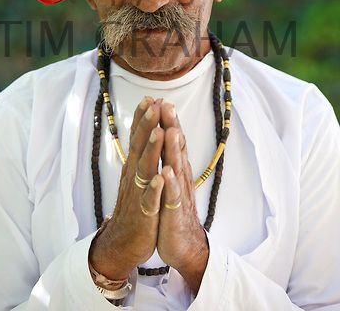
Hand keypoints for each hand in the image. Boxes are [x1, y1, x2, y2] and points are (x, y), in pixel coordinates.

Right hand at [89, 96, 164, 281]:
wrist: (123, 242)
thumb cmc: (134, 206)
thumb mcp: (135, 177)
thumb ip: (139, 154)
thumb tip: (142, 130)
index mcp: (134, 167)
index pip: (137, 138)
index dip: (142, 119)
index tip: (149, 97)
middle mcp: (134, 177)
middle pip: (139, 147)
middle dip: (146, 125)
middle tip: (153, 104)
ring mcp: (138, 194)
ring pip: (144, 169)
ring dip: (151, 150)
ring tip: (158, 132)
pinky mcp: (144, 215)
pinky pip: (150, 200)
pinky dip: (154, 189)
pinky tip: (160, 178)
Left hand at [157, 102, 208, 291]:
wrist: (183, 244)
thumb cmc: (172, 207)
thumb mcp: (170, 179)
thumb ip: (169, 156)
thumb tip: (166, 132)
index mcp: (175, 168)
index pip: (171, 140)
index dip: (166, 120)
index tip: (159, 98)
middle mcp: (179, 177)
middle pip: (175, 148)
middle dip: (171, 126)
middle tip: (167, 104)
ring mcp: (178, 194)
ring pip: (176, 168)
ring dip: (172, 149)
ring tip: (169, 130)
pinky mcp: (174, 213)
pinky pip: (172, 197)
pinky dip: (169, 184)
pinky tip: (166, 173)